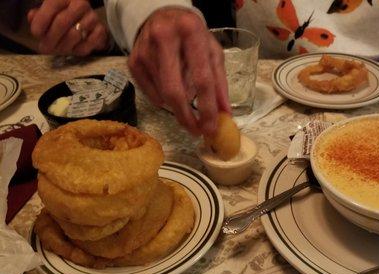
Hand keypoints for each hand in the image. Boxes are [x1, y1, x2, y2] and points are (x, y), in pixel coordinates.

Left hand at [28, 0, 107, 55]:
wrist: (86, 19)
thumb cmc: (63, 15)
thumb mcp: (49, 10)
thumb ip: (38, 14)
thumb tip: (33, 19)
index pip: (51, 7)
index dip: (41, 22)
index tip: (36, 34)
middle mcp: (81, 4)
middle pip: (62, 23)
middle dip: (50, 38)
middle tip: (44, 48)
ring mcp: (93, 17)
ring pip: (74, 36)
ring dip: (62, 47)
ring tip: (56, 50)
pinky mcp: (101, 31)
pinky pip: (86, 45)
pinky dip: (76, 50)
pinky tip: (72, 50)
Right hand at [128, 7, 229, 135]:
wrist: (161, 16)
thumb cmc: (192, 36)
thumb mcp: (212, 51)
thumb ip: (220, 82)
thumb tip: (224, 114)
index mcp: (191, 32)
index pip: (202, 79)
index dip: (207, 108)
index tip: (211, 128)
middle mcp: (164, 38)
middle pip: (175, 91)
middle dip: (186, 117)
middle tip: (195, 131)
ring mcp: (145, 50)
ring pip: (162, 94)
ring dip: (177, 105)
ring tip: (186, 98)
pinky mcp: (133, 61)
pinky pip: (150, 93)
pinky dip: (163, 99)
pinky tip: (170, 89)